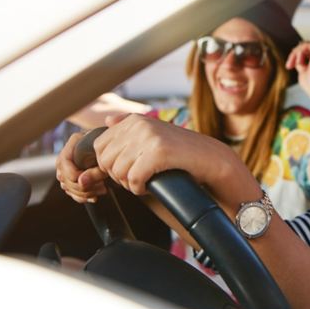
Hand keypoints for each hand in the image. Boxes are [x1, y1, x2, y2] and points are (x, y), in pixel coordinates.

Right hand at [55, 132, 107, 202]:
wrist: (110, 147)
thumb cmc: (109, 148)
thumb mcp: (104, 157)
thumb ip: (94, 169)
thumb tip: (80, 182)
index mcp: (70, 148)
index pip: (63, 165)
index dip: (77, 175)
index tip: (96, 179)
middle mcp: (64, 160)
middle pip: (66, 180)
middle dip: (85, 187)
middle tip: (103, 185)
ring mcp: (65, 171)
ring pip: (69, 189)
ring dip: (86, 193)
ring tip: (102, 189)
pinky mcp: (71, 180)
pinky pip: (72, 193)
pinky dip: (83, 198)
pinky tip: (95, 197)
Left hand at [92, 114, 241, 195]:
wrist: (210, 158)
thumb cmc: (181, 152)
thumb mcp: (154, 134)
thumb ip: (129, 127)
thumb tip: (107, 121)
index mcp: (134, 119)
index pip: (99, 145)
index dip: (108, 163)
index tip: (126, 170)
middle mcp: (139, 124)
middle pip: (105, 160)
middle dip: (117, 175)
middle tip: (135, 179)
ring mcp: (149, 137)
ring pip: (118, 171)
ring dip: (128, 184)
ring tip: (143, 182)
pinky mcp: (158, 152)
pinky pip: (133, 179)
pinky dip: (139, 188)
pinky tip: (149, 186)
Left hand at [286, 42, 309, 95]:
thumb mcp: (304, 69)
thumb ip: (301, 60)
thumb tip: (294, 51)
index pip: (307, 51)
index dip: (296, 56)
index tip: (289, 65)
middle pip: (305, 47)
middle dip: (293, 56)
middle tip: (288, 66)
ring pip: (303, 46)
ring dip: (294, 56)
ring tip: (292, 66)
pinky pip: (304, 46)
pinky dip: (298, 55)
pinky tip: (299, 64)